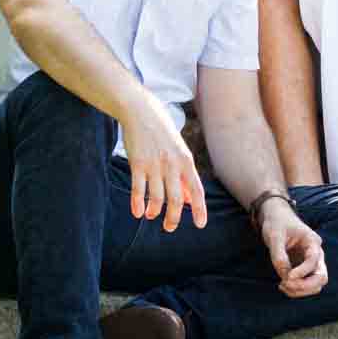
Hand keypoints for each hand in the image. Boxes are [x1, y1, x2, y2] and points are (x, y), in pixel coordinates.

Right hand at [119, 96, 208, 231]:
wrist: (141, 111)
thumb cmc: (162, 133)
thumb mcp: (179, 151)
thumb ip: (184, 176)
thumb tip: (189, 199)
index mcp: (186, 161)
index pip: (196, 190)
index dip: (199, 209)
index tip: (200, 224)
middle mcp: (172, 164)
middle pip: (176, 199)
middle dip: (173, 217)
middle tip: (169, 227)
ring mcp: (154, 164)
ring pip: (157, 197)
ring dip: (154, 211)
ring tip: (151, 216)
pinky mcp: (137, 163)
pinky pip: (138, 189)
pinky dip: (137, 203)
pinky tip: (137, 212)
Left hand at [258, 199, 327, 297]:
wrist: (277, 218)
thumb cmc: (277, 223)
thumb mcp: (274, 236)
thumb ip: (279, 255)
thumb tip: (284, 275)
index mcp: (312, 241)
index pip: (313, 261)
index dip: (302, 272)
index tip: (287, 278)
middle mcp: (316, 254)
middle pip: (321, 277)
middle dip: (305, 285)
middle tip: (286, 284)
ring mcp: (312, 263)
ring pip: (316, 285)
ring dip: (301, 290)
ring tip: (282, 285)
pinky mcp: (304, 269)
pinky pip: (306, 285)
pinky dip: (296, 290)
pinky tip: (282, 285)